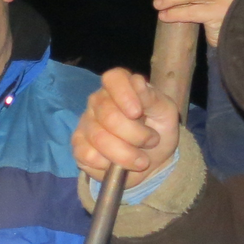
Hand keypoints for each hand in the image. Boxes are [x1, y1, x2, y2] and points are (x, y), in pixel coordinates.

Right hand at [72, 67, 180, 187]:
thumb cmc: (158, 130)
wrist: (152, 160)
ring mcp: (85, 123)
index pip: (114, 78)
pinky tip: (118, 164)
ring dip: (126, 155)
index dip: (124, 94)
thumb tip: (137, 82)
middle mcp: (98, 101)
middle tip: (151, 141)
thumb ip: (152, 98)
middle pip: (109, 116)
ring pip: (100, 139)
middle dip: (136, 135)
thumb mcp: (165, 113)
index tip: (137, 112)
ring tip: (141, 159)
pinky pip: (89, 156)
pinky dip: (108, 165)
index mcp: (120, 87)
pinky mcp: (78, 146)